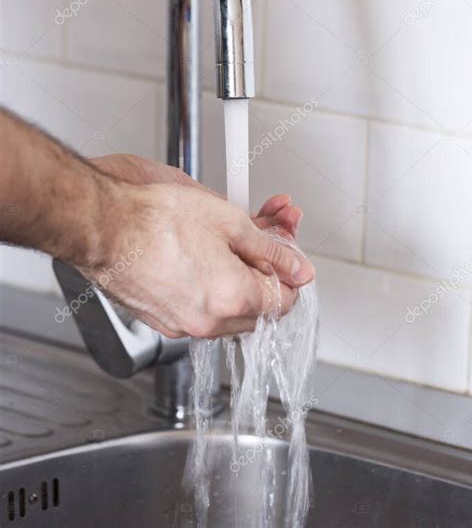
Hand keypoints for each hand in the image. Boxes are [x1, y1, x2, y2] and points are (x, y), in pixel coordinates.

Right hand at [81, 164, 313, 338]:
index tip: (286, 253)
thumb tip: (298, 267)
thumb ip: (271, 249)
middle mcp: (208, 322)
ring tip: (230, 240)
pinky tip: (204, 255)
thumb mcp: (229, 221)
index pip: (285, 301)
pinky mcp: (161, 319)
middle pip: (259, 309)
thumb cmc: (154, 218)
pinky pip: (200, 310)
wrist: (102, 225)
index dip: (290, 273)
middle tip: (262, 239)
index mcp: (231, 298)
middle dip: (266, 273)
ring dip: (239, 279)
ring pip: (229, 310)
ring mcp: (181, 325)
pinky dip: (210, 288)